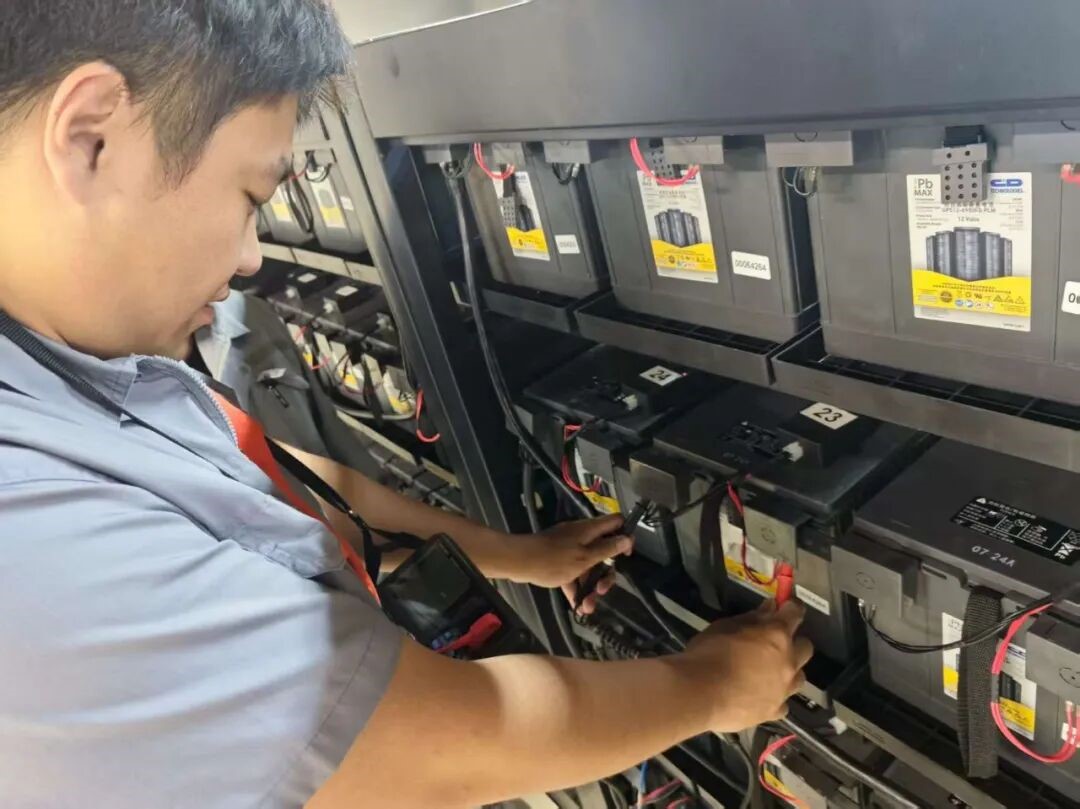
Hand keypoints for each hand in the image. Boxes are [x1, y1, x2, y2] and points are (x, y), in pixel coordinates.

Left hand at [507, 514, 632, 613]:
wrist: (519, 562)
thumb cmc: (554, 559)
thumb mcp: (585, 557)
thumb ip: (607, 548)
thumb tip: (627, 538)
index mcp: (590, 530)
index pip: (615, 523)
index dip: (625, 537)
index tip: (626, 556)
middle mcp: (581, 536)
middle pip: (603, 552)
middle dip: (605, 574)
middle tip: (603, 590)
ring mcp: (569, 547)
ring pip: (587, 566)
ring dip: (590, 586)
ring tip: (588, 606)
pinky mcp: (557, 559)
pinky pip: (573, 572)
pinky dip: (576, 587)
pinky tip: (577, 606)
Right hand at [677, 600, 812, 732]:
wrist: (699, 694)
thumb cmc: (708, 654)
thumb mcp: (724, 627)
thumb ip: (751, 618)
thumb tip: (769, 608)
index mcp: (776, 635)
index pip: (795, 613)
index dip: (791, 607)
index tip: (786, 605)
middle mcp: (788, 661)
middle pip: (806, 647)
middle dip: (794, 642)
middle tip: (775, 642)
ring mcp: (783, 689)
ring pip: (799, 677)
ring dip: (789, 671)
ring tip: (769, 672)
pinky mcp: (774, 711)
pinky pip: (783, 703)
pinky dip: (776, 697)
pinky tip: (761, 696)